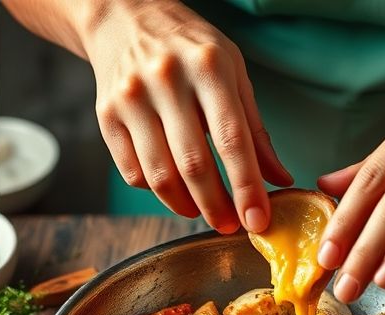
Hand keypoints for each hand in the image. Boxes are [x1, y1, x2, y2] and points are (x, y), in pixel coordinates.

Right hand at [81, 0, 290, 231]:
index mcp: (208, 66)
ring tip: (202, 212)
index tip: (258, 219)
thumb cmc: (188, 48)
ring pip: (159, 175)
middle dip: (216, 205)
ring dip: (184, 206)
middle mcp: (166, 80)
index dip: (246, 186)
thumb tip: (278, 178)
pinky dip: (156, 191)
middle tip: (230, 225)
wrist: (124, 19)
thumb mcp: (232, 72)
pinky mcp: (106, 116)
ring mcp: (131, 99)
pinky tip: (172, 189)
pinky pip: (132, 172)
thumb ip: (255, 128)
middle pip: (193, 164)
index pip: (231, 138)